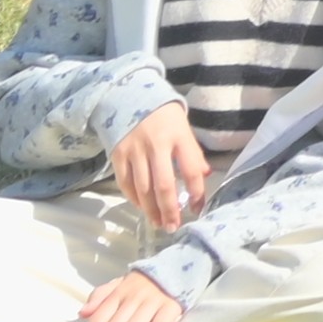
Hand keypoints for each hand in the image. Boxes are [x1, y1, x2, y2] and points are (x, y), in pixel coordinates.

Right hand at [107, 108, 212, 233]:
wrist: (129, 96)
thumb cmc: (163, 116)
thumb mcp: (184, 128)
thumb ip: (193, 153)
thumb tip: (205, 176)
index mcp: (178, 136)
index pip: (191, 169)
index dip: (197, 192)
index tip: (198, 208)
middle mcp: (156, 144)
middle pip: (164, 185)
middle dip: (170, 209)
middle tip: (173, 226)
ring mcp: (134, 150)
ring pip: (143, 189)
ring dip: (151, 210)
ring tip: (159, 223)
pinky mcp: (117, 155)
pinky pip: (125, 183)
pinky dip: (134, 198)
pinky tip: (142, 207)